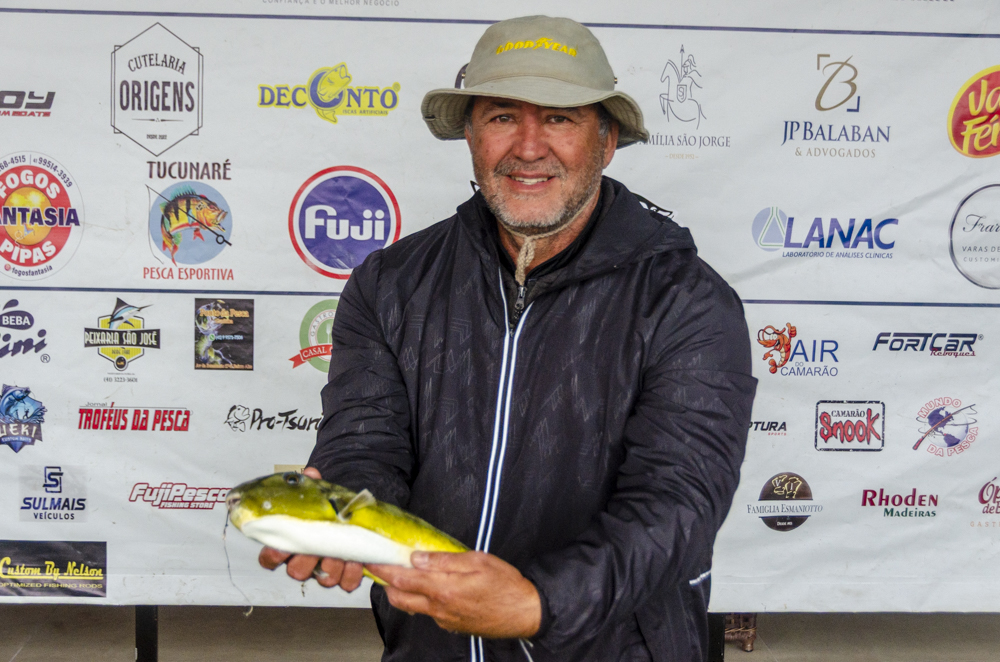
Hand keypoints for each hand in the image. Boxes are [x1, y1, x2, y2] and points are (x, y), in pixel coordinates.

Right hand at [256, 466, 364, 591]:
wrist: (358, 517)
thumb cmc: (332, 510)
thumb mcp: (322, 495)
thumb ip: (313, 486)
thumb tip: (310, 473)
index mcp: (293, 542)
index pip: (270, 557)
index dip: (272, 555)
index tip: (280, 547)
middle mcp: (306, 561)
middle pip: (296, 571)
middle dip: (306, 560)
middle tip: (316, 548)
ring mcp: (326, 571)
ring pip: (322, 580)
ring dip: (331, 566)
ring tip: (340, 553)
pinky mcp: (346, 578)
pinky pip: (346, 584)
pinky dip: (351, 573)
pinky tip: (356, 560)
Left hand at [367, 551, 540, 637]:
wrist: (524, 613)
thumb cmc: (506, 584)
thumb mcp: (478, 561)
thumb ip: (445, 560)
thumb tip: (417, 558)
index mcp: (444, 589)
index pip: (403, 579)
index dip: (384, 569)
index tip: (373, 560)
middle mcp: (439, 608)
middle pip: (399, 598)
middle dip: (387, 583)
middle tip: (385, 567)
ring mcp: (444, 619)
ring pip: (413, 606)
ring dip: (403, 592)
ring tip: (406, 574)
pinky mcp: (451, 625)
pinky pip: (429, 612)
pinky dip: (422, 599)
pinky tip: (433, 587)